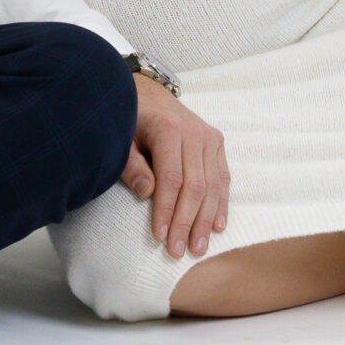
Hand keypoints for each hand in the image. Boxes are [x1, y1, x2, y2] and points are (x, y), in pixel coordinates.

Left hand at [121, 74, 228, 257]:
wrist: (149, 93)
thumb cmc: (131, 119)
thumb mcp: (121, 138)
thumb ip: (131, 166)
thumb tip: (146, 194)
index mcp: (169, 129)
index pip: (172, 179)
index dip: (167, 210)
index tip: (159, 236)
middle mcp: (195, 132)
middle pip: (195, 186)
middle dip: (187, 222)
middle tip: (179, 251)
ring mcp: (209, 137)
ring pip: (212, 185)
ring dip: (206, 220)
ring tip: (199, 247)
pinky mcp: (217, 142)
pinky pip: (223, 177)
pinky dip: (221, 203)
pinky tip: (217, 226)